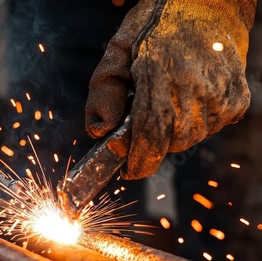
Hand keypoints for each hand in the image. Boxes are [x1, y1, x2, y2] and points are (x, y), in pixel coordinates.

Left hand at [85, 0, 255, 178]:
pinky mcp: (237, 98)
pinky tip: (188, 101)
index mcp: (160, 74)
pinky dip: (195, 124)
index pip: (150, 136)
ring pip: (190, 139)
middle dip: (151, 144)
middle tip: (143, 124)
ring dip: (172, 134)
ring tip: (167, 104)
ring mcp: (220, 94)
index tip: (127, 169)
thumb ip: (104, 91)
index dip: (138, 161)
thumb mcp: (118, 50)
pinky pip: (211, 129)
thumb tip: (99, 131)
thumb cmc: (157, 25)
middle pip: (170, 144)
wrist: (209, 3)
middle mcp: (194, 87)